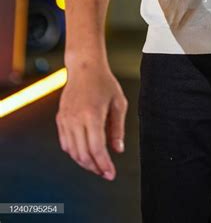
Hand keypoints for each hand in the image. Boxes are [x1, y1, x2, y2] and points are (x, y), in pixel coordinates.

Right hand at [56, 63, 127, 180]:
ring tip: (98, 165)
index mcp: (92, 114)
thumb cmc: (104, 82)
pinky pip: (65, 143)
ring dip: (85, 162)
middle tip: (106, 173)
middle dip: (95, 168)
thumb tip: (118, 150)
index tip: (111, 174)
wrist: (84, 67)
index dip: (104, 164)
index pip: (96, 148)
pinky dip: (75, 153)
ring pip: (73, 151)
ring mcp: (65, 119)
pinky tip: (85, 154)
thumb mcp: (118, 103)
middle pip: (83, 154)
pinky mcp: (60, 118)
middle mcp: (75, 119)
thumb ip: (117, 128)